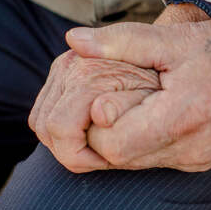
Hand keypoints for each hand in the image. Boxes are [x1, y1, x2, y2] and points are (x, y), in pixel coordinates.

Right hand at [28, 50, 159, 172]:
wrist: (170, 49)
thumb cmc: (167, 81)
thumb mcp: (153, 97)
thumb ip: (125, 106)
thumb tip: (98, 112)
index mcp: (88, 75)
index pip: (60, 129)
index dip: (80, 156)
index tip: (107, 160)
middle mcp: (70, 66)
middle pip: (45, 128)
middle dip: (70, 151)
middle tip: (103, 157)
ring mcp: (63, 66)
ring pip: (41, 121)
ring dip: (64, 139)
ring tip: (98, 144)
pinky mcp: (62, 70)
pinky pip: (44, 110)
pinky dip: (61, 127)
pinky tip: (90, 130)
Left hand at [67, 4, 210, 170]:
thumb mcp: (177, 38)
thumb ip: (122, 41)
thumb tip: (74, 39)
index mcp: (183, 119)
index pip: (112, 145)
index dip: (96, 120)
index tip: (102, 92)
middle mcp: (191, 151)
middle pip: (120, 159)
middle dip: (104, 129)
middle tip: (109, 95)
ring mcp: (199, 160)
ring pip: (137, 161)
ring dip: (124, 134)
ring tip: (132, 99)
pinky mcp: (204, 160)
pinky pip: (158, 158)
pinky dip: (145, 138)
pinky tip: (153, 110)